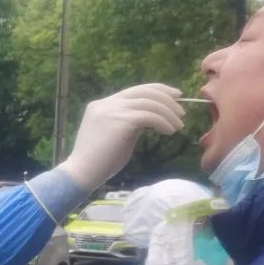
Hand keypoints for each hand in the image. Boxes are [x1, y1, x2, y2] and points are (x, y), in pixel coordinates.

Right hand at [61, 84, 184, 190]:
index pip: (135, 91)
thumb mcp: (116, 137)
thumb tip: (151, 118)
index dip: (157, 90)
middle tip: (181, 110)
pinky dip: (163, 122)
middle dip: (167, 98)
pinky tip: (170, 131)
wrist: (82, 174)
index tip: (174, 96)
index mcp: (103, 105)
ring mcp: (112, 110)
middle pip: (144, 91)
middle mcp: (106, 103)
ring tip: (178, 126)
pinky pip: (149, 116)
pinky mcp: (120, 121)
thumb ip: (130, 124)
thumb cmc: (99, 163)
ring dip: (168, 113)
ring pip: (149, 103)